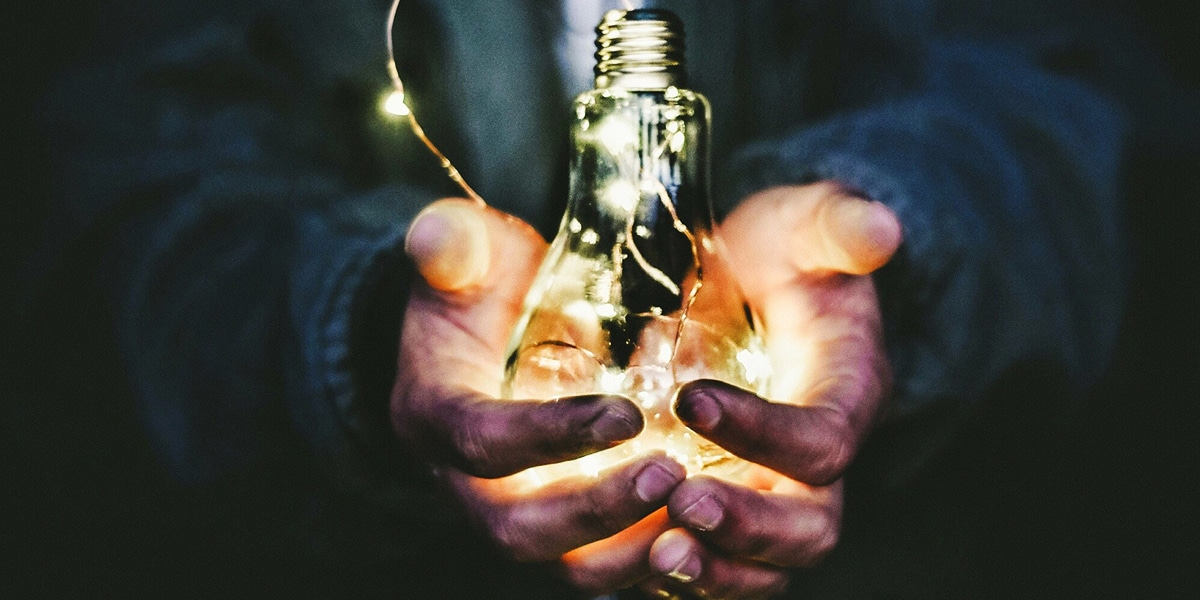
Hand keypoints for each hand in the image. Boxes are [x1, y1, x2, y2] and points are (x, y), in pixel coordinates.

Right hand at [391, 198, 687, 593]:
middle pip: (519, 530)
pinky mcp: (560, 530)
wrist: (485, 334)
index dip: (549, 436)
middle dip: (596, 513)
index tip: (627, 415)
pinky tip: (709, 531)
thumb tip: (437, 237)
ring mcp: (514, 514)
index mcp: (435, 416)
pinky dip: (653, 560)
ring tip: (700, 511)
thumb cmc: (481, 288)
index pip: (481, 442)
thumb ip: (454, 244)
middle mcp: (466, 484)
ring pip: (565, 567)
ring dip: (632, 551)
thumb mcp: (466, 254)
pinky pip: (602, 565)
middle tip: (672, 475)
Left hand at [642, 183, 901, 598]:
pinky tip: (633, 558)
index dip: (764, 432)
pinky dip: (685, 575)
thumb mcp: (806, 224)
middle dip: (749, 527)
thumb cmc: (783, 253)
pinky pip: (721, 565)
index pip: (822, 440)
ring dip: (716, 570)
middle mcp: (818, 461)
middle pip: (809, 527)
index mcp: (847, 395)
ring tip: (657, 555)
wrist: (757, 284)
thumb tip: (880, 228)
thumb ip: (838, 225)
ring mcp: (776, 491)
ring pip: (766, 566)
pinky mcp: (733, 505)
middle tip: (682, 504)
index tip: (691, 399)